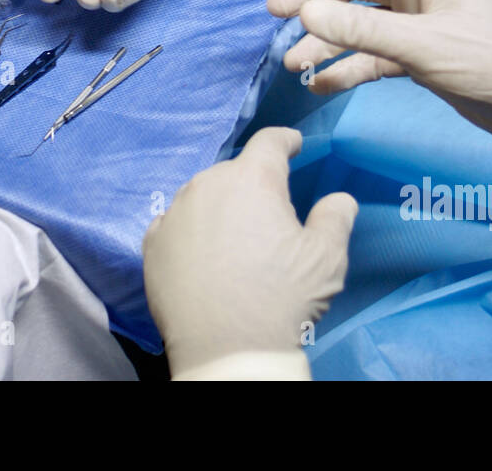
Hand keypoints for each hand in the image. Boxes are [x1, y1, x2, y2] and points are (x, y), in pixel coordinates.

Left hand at [143, 127, 356, 378]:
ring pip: (201, 196)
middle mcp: (208, 185)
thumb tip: (339, 200)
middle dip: (252, 185)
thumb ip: (335, 218)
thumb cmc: (282, 298)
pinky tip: (201, 254)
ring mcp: (175, 213)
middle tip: (268, 217)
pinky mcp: (152, 243)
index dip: (285, 141)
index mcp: (253, 179)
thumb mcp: (326, 258)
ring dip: (218, 207)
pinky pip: (174, 224)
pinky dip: (189, 231)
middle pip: (234, 172)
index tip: (293, 146)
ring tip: (234, 238)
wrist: (227, 350)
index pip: (270, 142)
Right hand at [266, 0, 491, 149]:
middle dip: (311, 1)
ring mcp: (414, 29)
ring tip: (291, 62)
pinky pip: (370, 59)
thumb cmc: (491, 62)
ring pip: (355, 27)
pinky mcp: (417, 61)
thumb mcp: (424, 46)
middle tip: (274, 14)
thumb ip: (363, 32)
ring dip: (323, 42)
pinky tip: (320, 84)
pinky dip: (345, 70)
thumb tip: (307, 14)